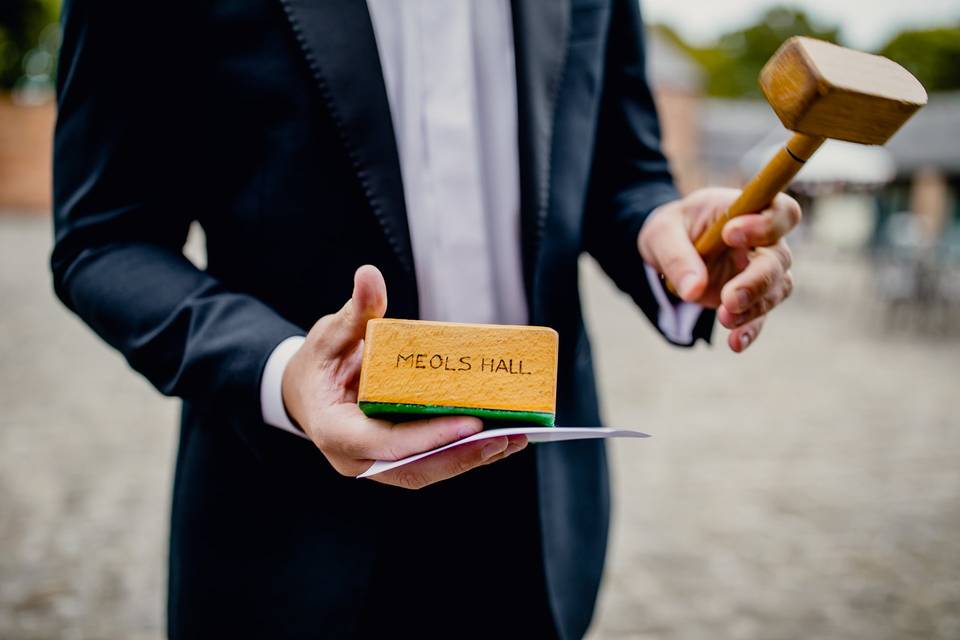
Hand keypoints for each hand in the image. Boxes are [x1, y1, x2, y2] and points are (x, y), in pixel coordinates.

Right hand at [282, 265, 526, 488]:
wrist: (304, 392)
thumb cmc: (319, 362)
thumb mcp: (331, 334)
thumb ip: (355, 311)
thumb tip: (369, 275)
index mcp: (335, 430)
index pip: (386, 443)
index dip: (429, 437)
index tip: (470, 424)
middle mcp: (356, 458)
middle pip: (414, 468)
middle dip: (461, 455)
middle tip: (504, 436)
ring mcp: (376, 464)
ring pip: (426, 471)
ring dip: (470, 459)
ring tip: (514, 439)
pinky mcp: (394, 460)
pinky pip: (430, 464)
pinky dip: (464, 454)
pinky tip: (500, 439)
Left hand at [638, 188, 800, 352]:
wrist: (667, 249)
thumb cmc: (670, 230)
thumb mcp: (661, 235)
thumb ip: (677, 257)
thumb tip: (693, 291)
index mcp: (745, 211)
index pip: (779, 212)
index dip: (766, 224)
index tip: (731, 234)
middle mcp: (762, 241)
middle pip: (780, 258)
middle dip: (758, 280)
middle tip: (728, 298)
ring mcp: (759, 270)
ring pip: (776, 289)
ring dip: (754, 307)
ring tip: (723, 319)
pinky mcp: (749, 298)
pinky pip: (759, 316)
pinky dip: (749, 330)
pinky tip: (735, 344)